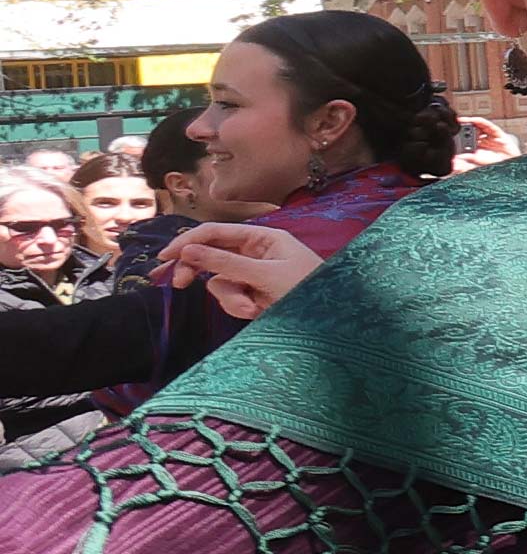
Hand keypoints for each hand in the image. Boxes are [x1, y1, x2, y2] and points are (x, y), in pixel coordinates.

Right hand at [161, 222, 322, 319]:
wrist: (332, 320)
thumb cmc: (308, 289)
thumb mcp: (267, 275)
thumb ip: (227, 264)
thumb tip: (188, 251)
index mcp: (263, 237)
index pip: (216, 232)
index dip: (189, 241)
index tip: (166, 256)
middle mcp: (256, 252)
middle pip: (211, 254)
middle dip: (195, 269)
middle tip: (177, 284)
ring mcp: (254, 274)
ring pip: (220, 281)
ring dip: (231, 297)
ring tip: (253, 308)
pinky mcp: (254, 294)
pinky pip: (232, 297)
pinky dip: (239, 306)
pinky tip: (258, 312)